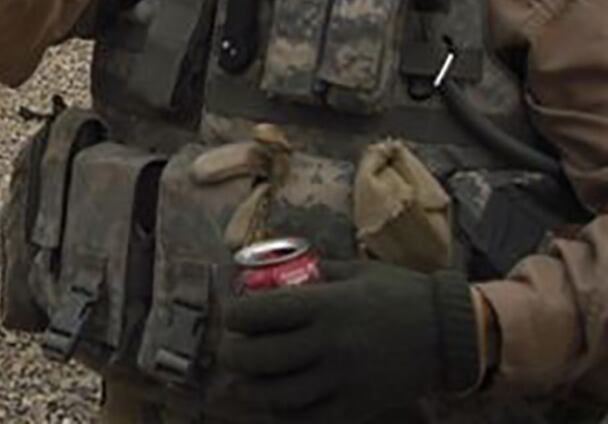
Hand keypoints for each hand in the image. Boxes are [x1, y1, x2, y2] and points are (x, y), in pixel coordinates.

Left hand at [219, 260, 481, 420]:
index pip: (260, 314)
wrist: (450, 332)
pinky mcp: (358, 405)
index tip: (232, 316)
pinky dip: (285, 413)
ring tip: (243, 380)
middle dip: (234, 355)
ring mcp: (343, 379)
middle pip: (259, 357)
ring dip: (252, 389)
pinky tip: (276, 402)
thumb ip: (314, 273)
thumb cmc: (399, 293)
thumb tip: (276, 271)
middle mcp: (329, 344)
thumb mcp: (354, 271)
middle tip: (229, 350)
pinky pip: (309, 417)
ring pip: (278, 394)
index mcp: (325, 305)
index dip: (235, 316)